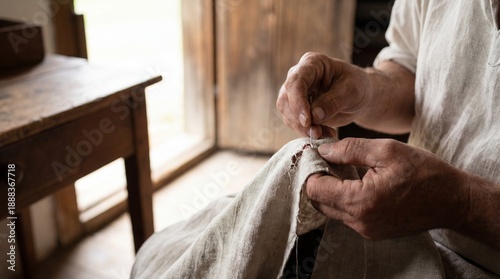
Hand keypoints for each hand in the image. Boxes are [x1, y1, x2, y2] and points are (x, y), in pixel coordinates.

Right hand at [276, 52, 372, 137]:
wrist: (359, 97)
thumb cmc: (358, 86)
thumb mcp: (351, 91)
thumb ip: (333, 102)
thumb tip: (314, 116)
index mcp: (312, 64)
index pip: (295, 82)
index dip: (298, 102)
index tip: (308, 121)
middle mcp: (298, 76)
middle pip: (285, 99)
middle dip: (299, 120)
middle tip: (317, 133)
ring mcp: (295, 93)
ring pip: (286, 113)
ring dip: (303, 128)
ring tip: (325, 134)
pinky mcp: (296, 108)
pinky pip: (293, 122)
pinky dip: (306, 132)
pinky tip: (324, 133)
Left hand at [306, 138, 470, 238]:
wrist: (453, 200)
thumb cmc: (424, 172)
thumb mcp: (387, 150)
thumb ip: (350, 149)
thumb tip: (323, 150)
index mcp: (360, 201)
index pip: (314, 189)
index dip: (313, 168)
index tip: (319, 153)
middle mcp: (360, 221)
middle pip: (318, 201)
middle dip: (318, 179)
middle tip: (329, 159)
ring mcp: (366, 230)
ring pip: (330, 209)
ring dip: (331, 189)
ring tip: (344, 168)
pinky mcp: (372, 232)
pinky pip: (346, 215)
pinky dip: (344, 198)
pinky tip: (357, 182)